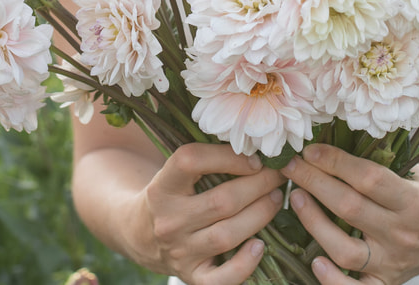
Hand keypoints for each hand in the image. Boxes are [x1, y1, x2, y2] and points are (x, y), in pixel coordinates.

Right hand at [137, 142, 286, 284]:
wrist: (140, 234)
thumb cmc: (172, 195)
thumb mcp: (175, 173)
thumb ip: (206, 159)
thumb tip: (256, 147)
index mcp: (162, 187)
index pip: (191, 161)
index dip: (228, 156)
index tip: (254, 157)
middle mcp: (169, 221)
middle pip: (222, 201)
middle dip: (259, 184)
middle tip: (279, 174)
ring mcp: (180, 252)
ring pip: (227, 234)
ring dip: (260, 215)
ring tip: (276, 199)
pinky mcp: (191, 276)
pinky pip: (221, 279)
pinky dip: (244, 265)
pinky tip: (260, 246)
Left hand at [279, 144, 418, 284]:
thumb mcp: (416, 172)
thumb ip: (382, 164)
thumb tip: (332, 139)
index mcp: (414, 202)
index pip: (368, 179)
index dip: (335, 162)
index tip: (310, 149)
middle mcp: (403, 234)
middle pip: (350, 208)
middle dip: (315, 182)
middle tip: (292, 166)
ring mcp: (393, 262)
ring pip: (345, 250)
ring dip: (314, 223)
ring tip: (296, 198)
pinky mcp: (387, 282)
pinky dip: (333, 281)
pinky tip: (315, 261)